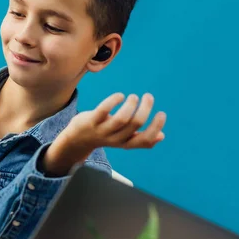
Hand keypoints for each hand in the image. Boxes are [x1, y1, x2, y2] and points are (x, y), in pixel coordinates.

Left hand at [43, 93, 165, 176]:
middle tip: (148, 97)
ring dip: (131, 105)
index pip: (145, 140)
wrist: (76, 140)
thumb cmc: (104, 135)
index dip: (156, 127)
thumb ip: (139, 137)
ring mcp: (102, 130)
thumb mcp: (122, 140)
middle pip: (135, 124)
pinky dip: (114, 100)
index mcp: (125, 143)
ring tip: (133, 97)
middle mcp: (115, 138)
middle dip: (145, 109)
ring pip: (121, 118)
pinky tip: (119, 96)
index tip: (161, 113)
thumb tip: (161, 136)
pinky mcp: (91, 120)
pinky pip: (104, 110)